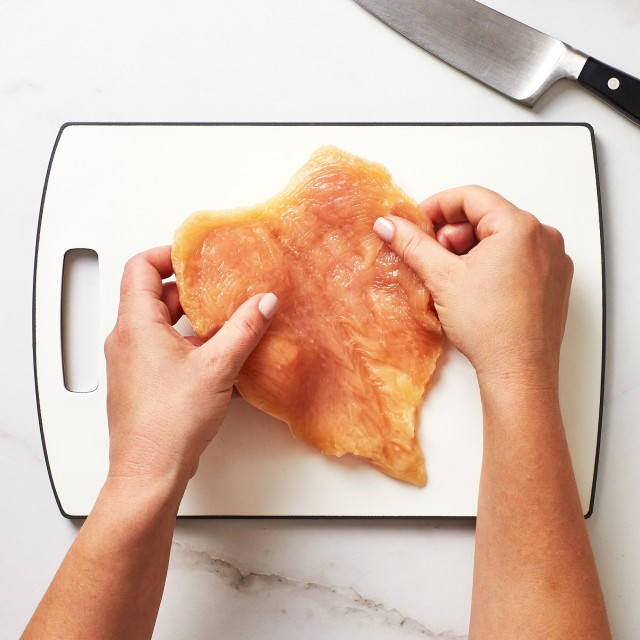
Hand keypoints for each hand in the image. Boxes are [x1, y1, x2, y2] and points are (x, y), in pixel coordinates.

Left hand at [104, 246, 277, 490]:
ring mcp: (130, 362)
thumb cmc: (168, 424)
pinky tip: (213, 355)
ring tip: (220, 320)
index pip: (140, 267)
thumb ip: (244, 330)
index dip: (167, 254)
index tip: (195, 255)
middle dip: (187, 288)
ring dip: (188, 318)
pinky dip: (184, 342)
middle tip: (216, 286)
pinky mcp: (140, 381)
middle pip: (151, 294)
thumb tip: (262, 304)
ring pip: (157, 323)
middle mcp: (126, 340)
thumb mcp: (217, 368)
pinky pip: (160, 348)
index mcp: (136, 325)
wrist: (150, 472)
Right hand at [373, 186, 572, 389]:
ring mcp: (553, 261)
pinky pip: (518, 257)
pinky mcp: (553, 282)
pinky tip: (474, 288)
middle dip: (453, 233)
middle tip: (432, 256)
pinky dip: (492, 264)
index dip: (437, 206)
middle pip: (487, 217)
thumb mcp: (442, 278)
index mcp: (521, 227)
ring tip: (452, 277)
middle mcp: (544, 237)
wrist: (519, 373)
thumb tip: (389, 225)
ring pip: (501, 239)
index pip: (471, 197)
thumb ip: (412, 244)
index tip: (417, 223)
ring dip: (471, 250)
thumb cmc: (491, 328)